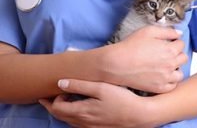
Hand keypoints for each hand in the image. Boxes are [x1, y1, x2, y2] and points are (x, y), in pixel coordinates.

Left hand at [39, 79, 154, 127]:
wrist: (138, 115)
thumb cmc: (121, 99)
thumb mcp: (100, 88)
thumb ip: (79, 85)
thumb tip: (60, 82)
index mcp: (81, 112)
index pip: (56, 108)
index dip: (53, 99)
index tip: (59, 89)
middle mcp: (83, 123)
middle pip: (60, 116)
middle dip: (52, 106)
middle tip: (48, 97)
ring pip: (69, 121)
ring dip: (63, 111)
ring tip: (63, 101)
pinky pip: (78, 124)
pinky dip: (73, 116)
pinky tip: (79, 109)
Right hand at [113, 26, 186, 92]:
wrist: (117, 64)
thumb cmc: (131, 45)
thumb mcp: (148, 31)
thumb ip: (167, 31)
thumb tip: (179, 33)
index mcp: (170, 50)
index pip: (181, 44)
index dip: (174, 42)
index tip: (167, 43)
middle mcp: (171, 64)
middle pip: (183, 58)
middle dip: (177, 54)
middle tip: (166, 53)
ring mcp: (166, 78)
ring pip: (180, 73)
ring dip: (175, 68)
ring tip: (165, 66)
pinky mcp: (159, 88)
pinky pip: (172, 85)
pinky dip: (170, 81)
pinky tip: (162, 76)